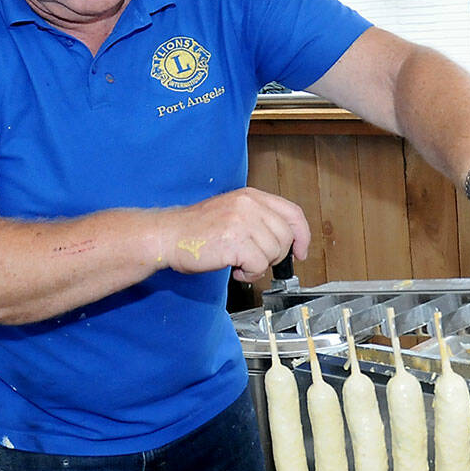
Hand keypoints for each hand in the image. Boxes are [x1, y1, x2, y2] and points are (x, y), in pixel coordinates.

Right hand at [157, 188, 310, 281]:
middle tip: (254, 260)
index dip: (302, 235)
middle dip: (275, 256)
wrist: (167, 236)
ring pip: (273, 253)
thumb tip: (286, 240)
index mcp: (251, 196)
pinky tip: (235, 269)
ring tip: (239, 262)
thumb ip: (258, 219)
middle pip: (285, 237)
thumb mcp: (232, 212)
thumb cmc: (195, 230)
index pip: (293, 213)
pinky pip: (259, 265)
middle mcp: (249, 205)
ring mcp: (242, 222)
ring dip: (258, 266)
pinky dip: (250, 274)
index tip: (301, 251)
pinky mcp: (235, 241)